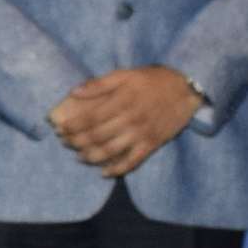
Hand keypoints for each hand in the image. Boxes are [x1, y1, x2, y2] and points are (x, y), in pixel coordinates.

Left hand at [51, 66, 201, 179]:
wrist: (187, 88)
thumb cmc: (153, 80)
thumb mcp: (126, 75)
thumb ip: (99, 84)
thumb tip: (74, 92)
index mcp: (121, 101)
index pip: (89, 119)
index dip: (71, 127)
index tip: (60, 129)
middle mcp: (129, 119)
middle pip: (95, 136)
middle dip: (76, 142)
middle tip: (65, 143)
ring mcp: (141, 134)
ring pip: (110, 151)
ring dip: (91, 157)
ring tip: (80, 157)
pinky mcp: (152, 144)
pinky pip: (132, 162)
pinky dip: (116, 170)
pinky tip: (104, 172)